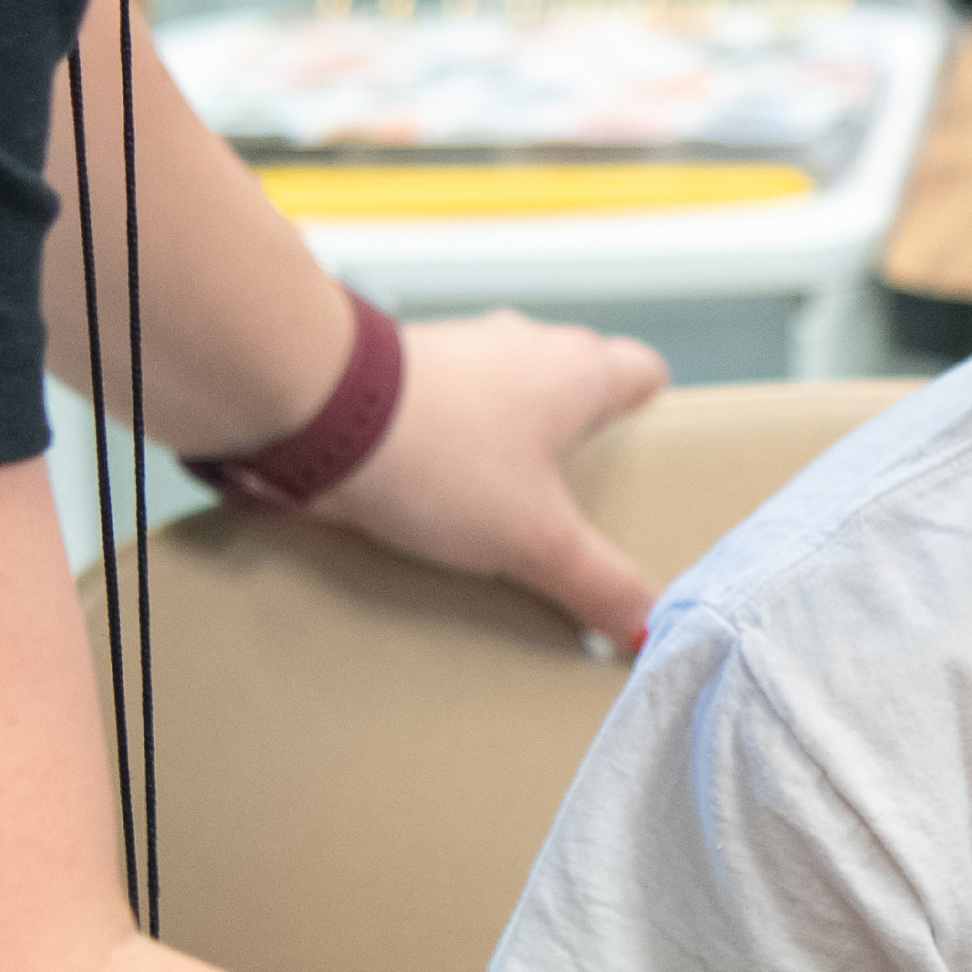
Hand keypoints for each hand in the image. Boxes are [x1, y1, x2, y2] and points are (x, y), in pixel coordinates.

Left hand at [292, 308, 672, 649]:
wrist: (323, 415)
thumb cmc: (442, 454)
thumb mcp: (537, 539)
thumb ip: (598, 583)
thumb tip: (645, 625)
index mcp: (578, 371)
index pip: (642, 371)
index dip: (649, 414)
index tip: (644, 457)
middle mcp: (524, 346)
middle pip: (574, 379)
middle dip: (577, 433)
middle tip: (574, 498)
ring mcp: (459, 351)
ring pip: (505, 389)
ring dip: (507, 435)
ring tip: (501, 503)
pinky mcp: (402, 374)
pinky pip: (445, 406)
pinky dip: (449, 441)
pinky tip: (434, 495)